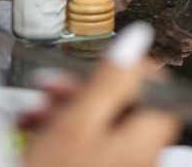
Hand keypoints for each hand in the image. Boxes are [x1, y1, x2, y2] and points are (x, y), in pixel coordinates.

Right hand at [21, 23, 179, 166]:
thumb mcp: (78, 123)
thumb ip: (112, 78)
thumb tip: (138, 38)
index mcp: (149, 136)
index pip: (158, 84)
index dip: (125, 67)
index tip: (94, 65)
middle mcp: (142, 155)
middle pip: (126, 103)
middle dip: (83, 89)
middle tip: (52, 86)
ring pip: (101, 124)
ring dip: (65, 110)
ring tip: (33, 112)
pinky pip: (89, 147)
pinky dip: (63, 135)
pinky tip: (34, 131)